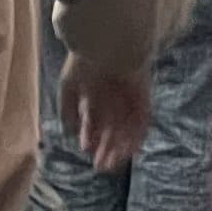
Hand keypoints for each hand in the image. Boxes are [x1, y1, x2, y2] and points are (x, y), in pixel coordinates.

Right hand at [57, 57, 149, 172]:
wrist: (105, 43)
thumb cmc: (83, 62)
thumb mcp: (67, 87)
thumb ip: (68, 110)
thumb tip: (73, 131)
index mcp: (94, 92)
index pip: (95, 119)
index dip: (91, 136)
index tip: (87, 150)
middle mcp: (112, 96)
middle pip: (112, 127)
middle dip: (106, 147)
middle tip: (101, 166)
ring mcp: (129, 96)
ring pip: (127, 127)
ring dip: (120, 146)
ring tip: (112, 163)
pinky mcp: (144, 94)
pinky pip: (142, 120)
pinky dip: (136, 136)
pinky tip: (128, 151)